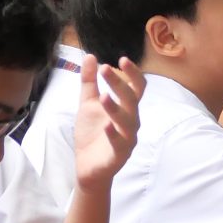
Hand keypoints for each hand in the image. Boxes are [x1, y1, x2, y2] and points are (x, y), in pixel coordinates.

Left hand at [72, 57, 145, 188]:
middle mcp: (131, 121)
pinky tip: (107, 126)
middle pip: (131, 100)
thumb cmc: (92, 134)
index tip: (122, 59)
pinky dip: (114, 134)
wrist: (86, 166)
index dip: (133, 73)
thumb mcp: (87, 104)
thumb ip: (89, 82)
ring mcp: (127, 138)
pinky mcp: (119, 155)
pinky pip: (120, 143)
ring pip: (128, 121)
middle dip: (119, 84)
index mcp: (126, 108)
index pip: (136, 88)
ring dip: (116, 108)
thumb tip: (89, 56)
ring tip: (104, 96)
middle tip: (105, 69)